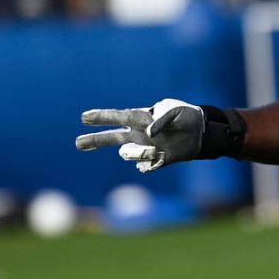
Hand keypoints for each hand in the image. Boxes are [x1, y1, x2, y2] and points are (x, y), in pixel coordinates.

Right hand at [76, 98, 205, 172]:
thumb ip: (162, 118)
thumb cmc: (185, 116)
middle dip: (94, 140)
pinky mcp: (154, 161)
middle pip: (110, 138)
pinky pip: (143, 167)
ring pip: (126, 155)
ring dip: (137, 154)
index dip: (101, 117)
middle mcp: (137, 134)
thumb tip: (149, 134)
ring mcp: (144, 148)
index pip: (117, 117)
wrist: (200, 132)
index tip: (84, 117)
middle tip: (77, 144)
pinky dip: (150, 163)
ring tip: (154, 151)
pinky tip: (162, 157)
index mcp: (140, 118)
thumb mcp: (176, 111)